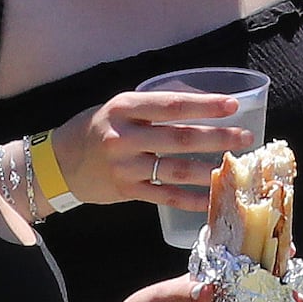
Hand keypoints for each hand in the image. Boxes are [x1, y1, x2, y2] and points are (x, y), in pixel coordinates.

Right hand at [49, 88, 247, 213]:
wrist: (57, 163)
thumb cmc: (97, 128)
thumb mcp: (120, 106)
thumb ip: (155, 105)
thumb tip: (203, 102)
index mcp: (124, 108)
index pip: (171, 105)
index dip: (204, 105)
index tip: (233, 105)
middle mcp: (123, 137)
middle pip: (179, 138)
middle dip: (217, 138)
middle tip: (245, 138)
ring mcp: (124, 167)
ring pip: (175, 169)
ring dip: (209, 169)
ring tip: (235, 166)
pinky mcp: (125, 191)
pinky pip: (164, 196)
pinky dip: (190, 199)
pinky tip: (212, 198)